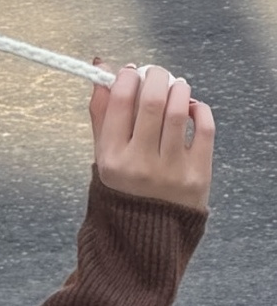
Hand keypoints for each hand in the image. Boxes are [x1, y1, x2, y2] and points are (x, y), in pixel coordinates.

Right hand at [89, 61, 214, 211]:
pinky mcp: (198, 174)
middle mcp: (140, 164)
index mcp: (111, 158)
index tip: (130, 71)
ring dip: (178, 88)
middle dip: (155, 76)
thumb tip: (102, 70)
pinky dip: (199, 109)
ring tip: (175, 86)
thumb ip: (102, 114)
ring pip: (178, 111)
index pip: (119, 102)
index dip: (126, 77)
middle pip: (151, 101)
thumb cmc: (124, 188)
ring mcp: (171, 170)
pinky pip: (204, 128)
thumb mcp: (103, 155)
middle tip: (156, 73)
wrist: (148, 236)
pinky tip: (191, 107)